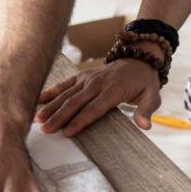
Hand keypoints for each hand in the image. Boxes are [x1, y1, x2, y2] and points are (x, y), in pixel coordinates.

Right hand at [36, 58, 162, 137]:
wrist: (138, 59)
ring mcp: (87, 78)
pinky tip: (38, 100)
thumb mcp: (152, 95)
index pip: (93, 109)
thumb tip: (144, 126)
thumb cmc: (144, 82)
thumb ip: (146, 110)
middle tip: (45, 130)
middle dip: (59, 117)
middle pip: (75, 103)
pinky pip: (64, 84)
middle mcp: (97, 84)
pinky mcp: (82, 76)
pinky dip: (51, 92)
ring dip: (51, 107)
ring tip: (38, 119)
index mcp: (112, 91)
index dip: (80, 121)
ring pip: (66, 94)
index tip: (66, 132)